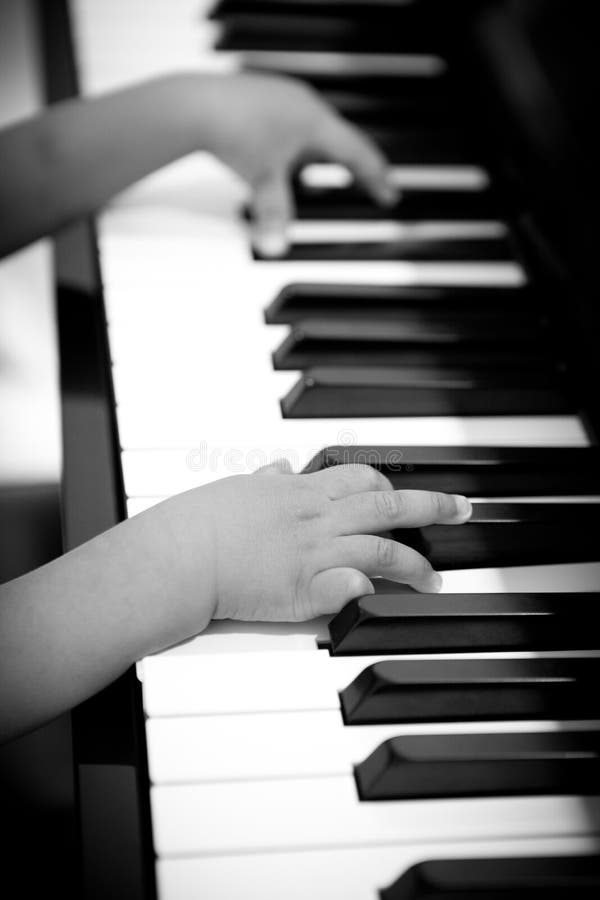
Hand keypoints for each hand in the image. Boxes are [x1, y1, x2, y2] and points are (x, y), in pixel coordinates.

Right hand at [159, 461, 471, 623]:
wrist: (180, 555)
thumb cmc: (203, 522)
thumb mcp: (238, 488)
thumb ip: (267, 478)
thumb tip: (282, 466)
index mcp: (301, 492)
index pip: (363, 479)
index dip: (393, 485)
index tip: (410, 494)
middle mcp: (315, 519)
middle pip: (388, 506)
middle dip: (433, 505)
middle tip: (462, 510)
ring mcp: (313, 555)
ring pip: (382, 550)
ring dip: (415, 564)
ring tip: (433, 579)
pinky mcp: (302, 591)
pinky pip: (351, 585)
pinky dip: (372, 586)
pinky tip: (384, 594)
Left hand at [193, 72, 397, 255]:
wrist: (194, 105)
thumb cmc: (232, 136)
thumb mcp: (262, 183)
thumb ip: (275, 218)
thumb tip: (276, 250)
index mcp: (316, 123)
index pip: (357, 154)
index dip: (375, 178)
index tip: (389, 194)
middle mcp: (305, 105)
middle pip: (341, 141)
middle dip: (354, 166)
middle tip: (368, 184)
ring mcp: (285, 96)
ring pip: (315, 131)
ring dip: (325, 154)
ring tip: (326, 175)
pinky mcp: (264, 95)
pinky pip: (292, 124)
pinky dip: (298, 145)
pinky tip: (284, 158)